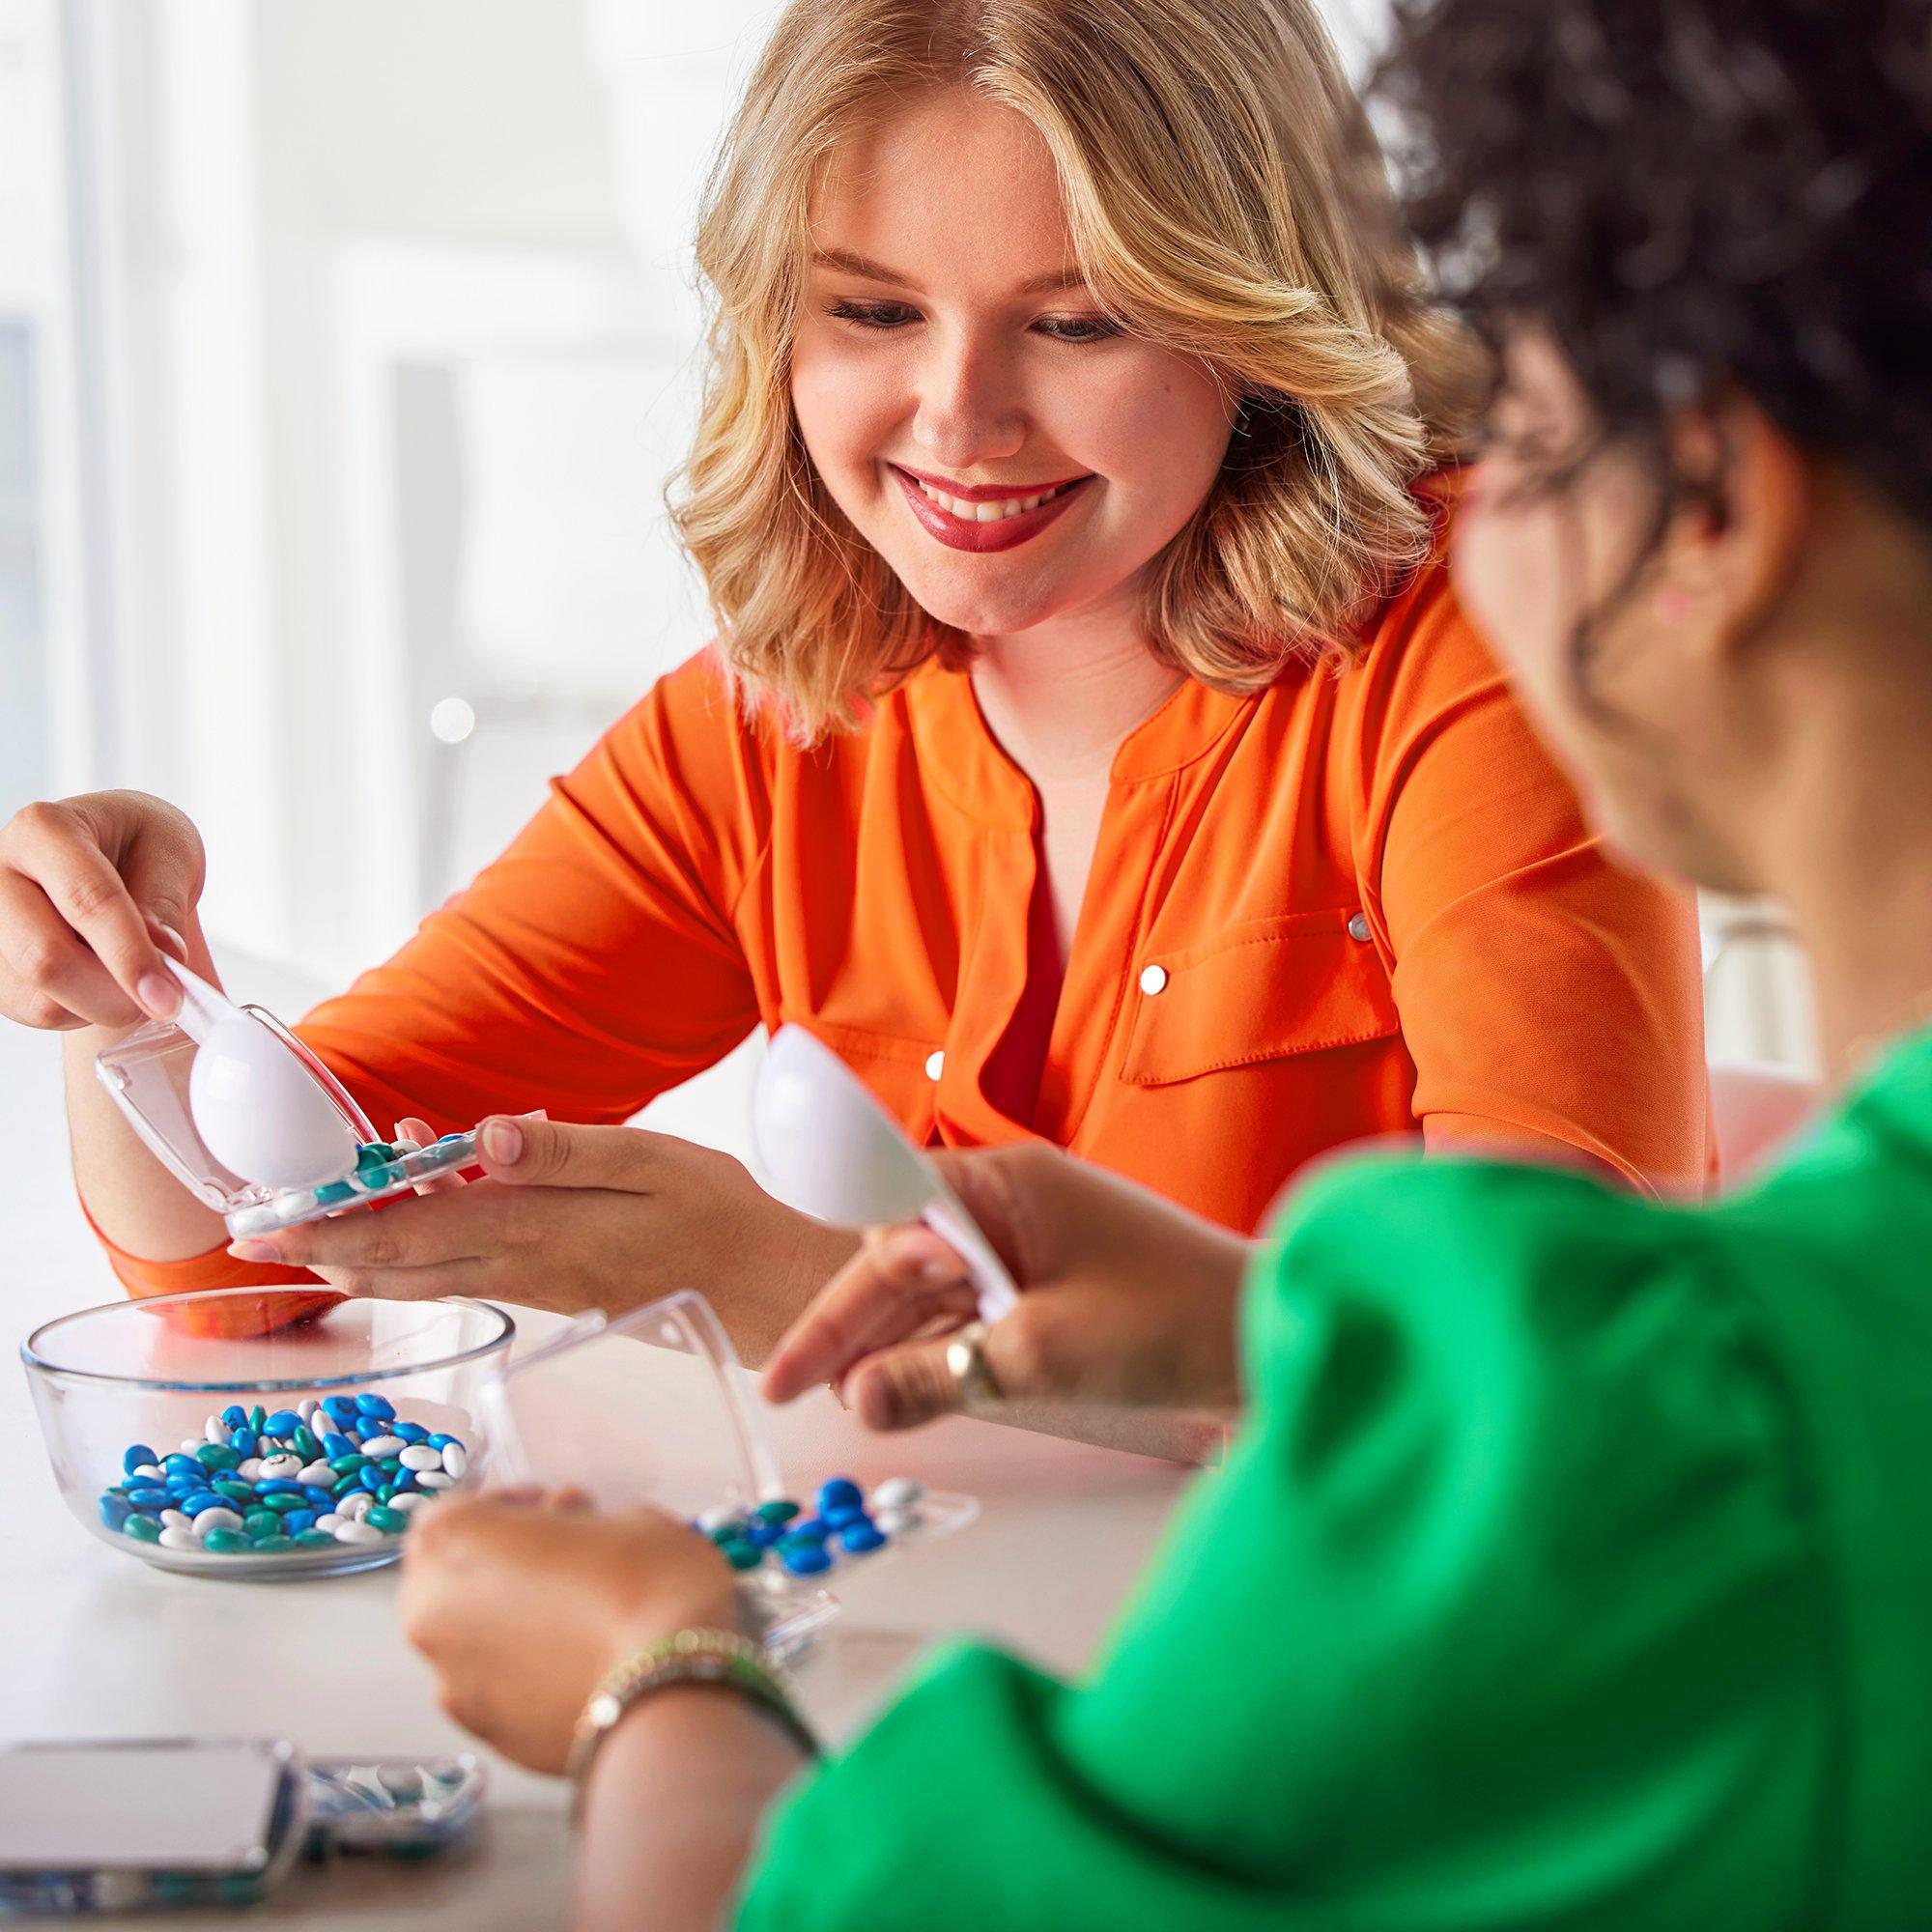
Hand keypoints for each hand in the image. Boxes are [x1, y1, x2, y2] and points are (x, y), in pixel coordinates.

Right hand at [0, 791, 205, 1029]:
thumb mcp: (170, 853)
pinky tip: (101, 982)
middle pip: (44, 957)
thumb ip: (163, 904)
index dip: (129, 954)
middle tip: (165, 1001)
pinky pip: (35, 1012)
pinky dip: (82, 1012)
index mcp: (44, 830)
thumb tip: (164, 956)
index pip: (85, 899)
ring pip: (38, 997)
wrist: (112, 855)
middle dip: (114, 995)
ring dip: (102, 1005)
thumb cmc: (140, 846)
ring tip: (132, 973)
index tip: (167, 996)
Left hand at [227, 1115, 859, 1354]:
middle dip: (325, 1249)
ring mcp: (534, 1284)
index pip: (409, 1235)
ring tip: (312, 1231)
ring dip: (363, 1254)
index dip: (331, 1229)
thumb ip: (563, 1150)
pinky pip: (464, 1268)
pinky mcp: (550, 1286)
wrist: (758, 1288)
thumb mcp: (649, 1159)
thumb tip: (483, 1135)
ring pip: (424, 1276)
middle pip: (398, 1268)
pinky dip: (420, 1244)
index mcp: (537, 1232)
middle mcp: (521, 1268)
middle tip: (260, 1233)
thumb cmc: (714, 1214)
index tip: (268, 1225)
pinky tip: (416, 1203)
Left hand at [401, 1489, 738, 1773]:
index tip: (548, 1510)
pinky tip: (579, 1666)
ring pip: (469, 1637)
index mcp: (455, 1540)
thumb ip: (577, 1522)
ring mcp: (453, 1681)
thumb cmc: (650, 1587)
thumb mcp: (626, 1517)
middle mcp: (434, 1611)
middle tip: (561, 1561)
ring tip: (578, 1620)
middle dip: (499, 1564)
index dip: (507, 1505)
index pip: (456, 1509)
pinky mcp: (485, 1733)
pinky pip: (494, 1689)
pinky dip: (524, 1674)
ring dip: (509, 1621)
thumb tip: (571, 1538)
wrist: (673, 1693)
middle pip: (450, 1575)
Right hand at [762, 1143, 1250, 1428]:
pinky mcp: (1054, 1283)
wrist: (1275, 1338)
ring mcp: (1033, 1242)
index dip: (838, 1297)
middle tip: (792, 1390)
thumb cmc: (1173, 1322)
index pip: (888, 1223)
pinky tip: (900, 1390)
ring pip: (933, 1291)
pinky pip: (973, 1310)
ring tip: (834, 1400)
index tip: (793, 1360)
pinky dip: (936, 1349)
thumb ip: (941, 1374)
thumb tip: (860, 1402)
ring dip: (888, 1343)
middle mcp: (1012, 1202)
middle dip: (849, 1325)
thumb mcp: (1041, 1355)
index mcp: (1005, 1184)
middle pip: (901, 1260)